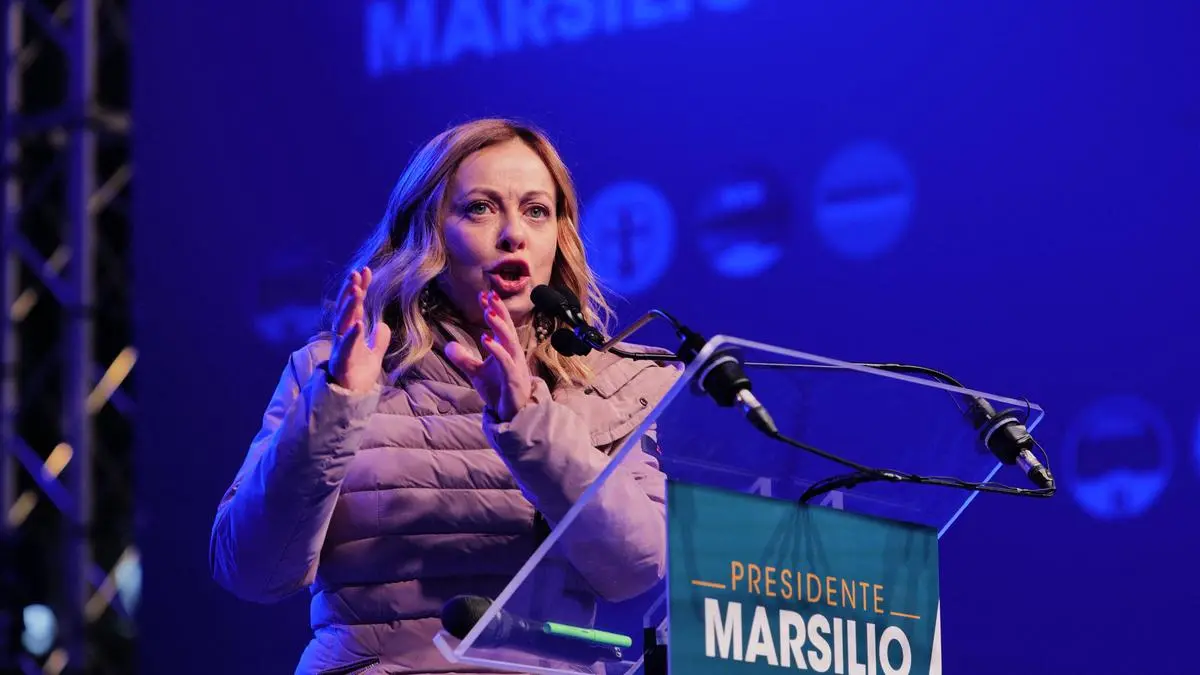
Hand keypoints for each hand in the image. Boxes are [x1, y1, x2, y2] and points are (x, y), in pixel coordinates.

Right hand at [328, 267, 391, 392]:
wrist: (351, 399)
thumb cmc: (359, 375)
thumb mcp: (374, 355)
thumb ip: (378, 339)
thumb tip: (381, 325)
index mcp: (351, 332)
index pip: (355, 305)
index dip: (359, 288)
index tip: (365, 271)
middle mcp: (343, 337)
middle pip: (346, 309)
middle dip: (350, 291)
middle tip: (356, 274)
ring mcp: (341, 348)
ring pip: (342, 324)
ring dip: (349, 308)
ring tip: (357, 292)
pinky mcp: (342, 362)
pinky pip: (346, 347)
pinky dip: (352, 335)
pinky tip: (359, 324)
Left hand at [445, 290, 533, 421]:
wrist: (512, 414)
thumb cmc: (499, 391)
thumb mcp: (476, 373)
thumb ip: (464, 359)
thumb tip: (449, 345)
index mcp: (507, 350)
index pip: (501, 326)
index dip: (494, 310)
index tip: (483, 295)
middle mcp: (514, 355)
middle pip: (508, 328)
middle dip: (499, 311)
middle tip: (489, 295)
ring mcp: (515, 366)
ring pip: (510, 341)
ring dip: (499, 326)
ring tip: (487, 312)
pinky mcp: (513, 379)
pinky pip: (506, 361)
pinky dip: (497, 349)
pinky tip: (485, 339)